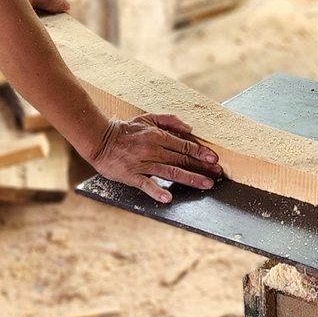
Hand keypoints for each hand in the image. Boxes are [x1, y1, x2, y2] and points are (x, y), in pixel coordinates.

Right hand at [91, 113, 222, 203]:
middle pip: (182, 160)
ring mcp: (142, 163)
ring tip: (205, 185)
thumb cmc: (125, 130)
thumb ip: (169, 120)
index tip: (214, 159)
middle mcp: (153, 149)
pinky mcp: (131, 175)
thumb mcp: (148, 117)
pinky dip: (157, 192)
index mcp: (158, 135)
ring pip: (170, 172)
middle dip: (202, 168)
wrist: (100, 139)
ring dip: (189, 179)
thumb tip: (189, 128)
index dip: (201, 153)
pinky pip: (146, 184)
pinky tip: (168, 198)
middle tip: (217, 175)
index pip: (184, 146)